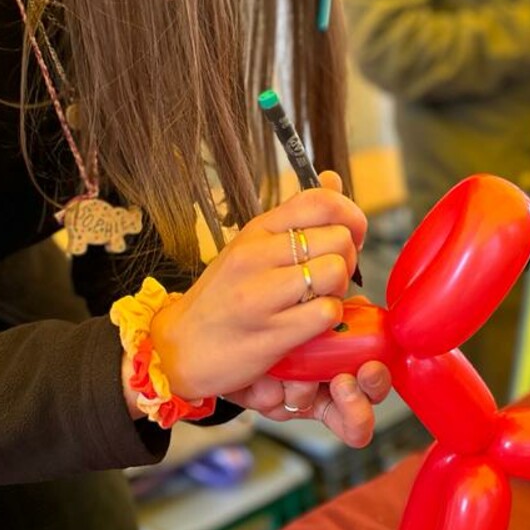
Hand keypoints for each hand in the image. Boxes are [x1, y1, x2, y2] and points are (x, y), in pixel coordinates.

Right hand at [142, 171, 389, 447]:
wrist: (178, 349)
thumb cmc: (222, 297)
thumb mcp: (251, 246)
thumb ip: (294, 216)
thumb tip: (332, 180)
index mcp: (257, 230)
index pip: (320, 201)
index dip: (351, 215)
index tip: (350, 236)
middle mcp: (257, 256)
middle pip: (338, 239)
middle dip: (347, 259)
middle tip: (329, 277)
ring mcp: (261, 295)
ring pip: (335, 272)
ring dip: (338, 289)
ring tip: (319, 298)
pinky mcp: (270, 334)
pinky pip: (326, 313)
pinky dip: (329, 318)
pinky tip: (310, 322)